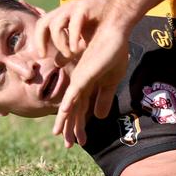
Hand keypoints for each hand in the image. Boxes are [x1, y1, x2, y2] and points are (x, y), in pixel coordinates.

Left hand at [34, 0, 107, 63]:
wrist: (120, 13)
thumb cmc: (100, 28)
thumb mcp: (81, 43)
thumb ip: (69, 52)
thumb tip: (57, 63)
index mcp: (63, 17)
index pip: (42, 26)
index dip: (39, 41)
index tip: (43, 56)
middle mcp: (66, 10)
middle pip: (44, 22)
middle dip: (41, 40)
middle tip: (44, 55)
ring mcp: (75, 8)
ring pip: (57, 24)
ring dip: (60, 42)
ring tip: (70, 53)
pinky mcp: (85, 7)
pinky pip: (74, 22)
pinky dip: (73, 36)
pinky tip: (77, 48)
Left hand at [52, 19, 129, 147]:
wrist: (114, 31)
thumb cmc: (113, 51)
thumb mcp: (112, 80)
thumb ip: (104, 97)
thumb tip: (98, 116)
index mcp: (87, 85)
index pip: (81, 109)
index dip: (79, 125)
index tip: (79, 140)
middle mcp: (80, 84)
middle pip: (73, 110)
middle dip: (71, 128)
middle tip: (69, 144)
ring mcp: (80, 79)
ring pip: (70, 105)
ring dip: (67, 122)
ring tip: (62, 136)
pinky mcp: (83, 74)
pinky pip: (73, 93)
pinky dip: (68, 105)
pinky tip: (63, 114)